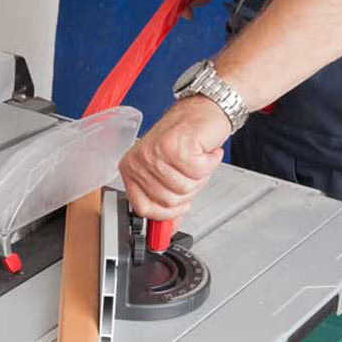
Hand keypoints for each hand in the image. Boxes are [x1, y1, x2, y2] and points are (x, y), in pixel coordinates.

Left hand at [119, 96, 230, 226]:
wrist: (205, 109)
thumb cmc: (187, 139)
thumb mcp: (170, 176)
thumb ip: (166, 205)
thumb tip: (165, 233)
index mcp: (131, 169)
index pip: (143, 209)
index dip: (166, 213)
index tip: (179, 205)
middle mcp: (139, 161)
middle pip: (168, 201)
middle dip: (189, 190)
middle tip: (192, 171)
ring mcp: (155, 153)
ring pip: (184, 189)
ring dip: (200, 177)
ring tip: (197, 159)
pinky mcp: (176, 146)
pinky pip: (198, 173)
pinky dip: (209, 164)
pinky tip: (204, 151)